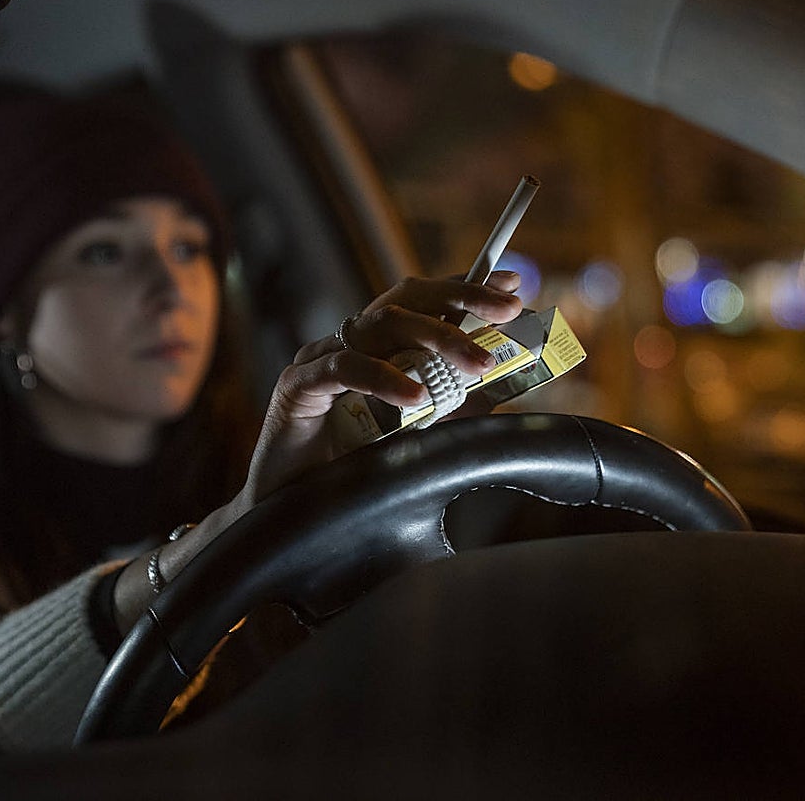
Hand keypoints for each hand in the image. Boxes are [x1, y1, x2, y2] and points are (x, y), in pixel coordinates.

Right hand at [238, 270, 523, 505]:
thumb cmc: (349, 474)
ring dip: (438, 338)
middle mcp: (347, 344)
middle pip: (404, 298)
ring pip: (380, 324)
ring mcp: (319, 359)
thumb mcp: (415, 434)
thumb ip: (449, 406)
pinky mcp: (297, 386)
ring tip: (480, 365)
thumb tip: (502, 386)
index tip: (513, 287)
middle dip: (461, 298)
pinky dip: (383, 377)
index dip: (465, 288)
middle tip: (508, 311)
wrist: (291, 517)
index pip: (422, 301)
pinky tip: (416, 397)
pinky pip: (343, 367)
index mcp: (375, 349)